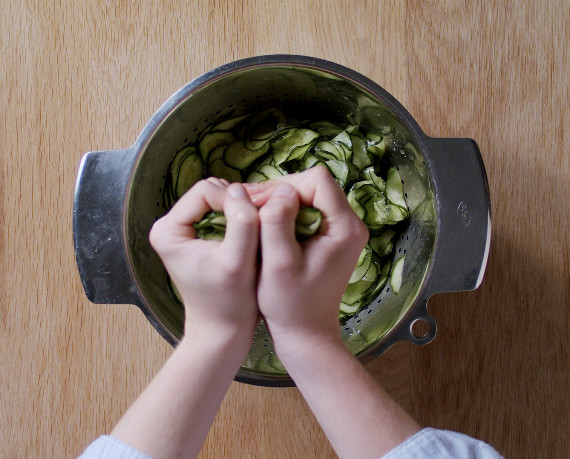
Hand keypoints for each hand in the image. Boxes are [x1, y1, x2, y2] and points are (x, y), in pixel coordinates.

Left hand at [149, 178, 259, 337]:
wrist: (222, 329)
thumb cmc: (229, 302)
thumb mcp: (238, 261)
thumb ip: (241, 223)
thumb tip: (239, 190)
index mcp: (168, 230)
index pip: (206, 190)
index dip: (234, 199)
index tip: (258, 219)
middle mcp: (170, 226)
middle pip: (211, 192)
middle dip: (237, 204)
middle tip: (260, 224)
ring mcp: (184, 230)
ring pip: (219, 201)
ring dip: (241, 211)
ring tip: (258, 230)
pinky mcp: (198, 236)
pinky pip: (222, 213)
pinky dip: (240, 220)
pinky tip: (253, 235)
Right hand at [248, 167, 368, 354]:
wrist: (306, 333)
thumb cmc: (290, 305)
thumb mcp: (278, 264)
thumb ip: (277, 223)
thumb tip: (279, 191)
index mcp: (345, 227)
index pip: (316, 179)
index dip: (284, 185)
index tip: (258, 205)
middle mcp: (351, 223)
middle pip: (313, 184)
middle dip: (280, 192)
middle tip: (251, 208)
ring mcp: (343, 229)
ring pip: (309, 195)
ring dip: (280, 202)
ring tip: (254, 216)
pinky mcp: (332, 236)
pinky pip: (308, 209)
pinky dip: (286, 213)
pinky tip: (266, 226)